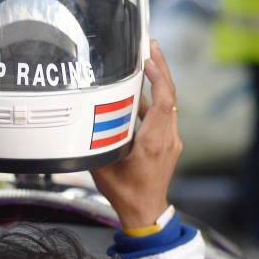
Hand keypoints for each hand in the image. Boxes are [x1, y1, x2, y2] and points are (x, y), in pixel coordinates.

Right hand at [91, 40, 180, 229]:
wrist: (146, 211)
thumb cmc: (125, 193)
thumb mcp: (104, 165)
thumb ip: (99, 139)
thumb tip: (87, 116)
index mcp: (153, 142)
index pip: (164, 101)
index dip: (157, 76)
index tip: (146, 59)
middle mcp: (167, 139)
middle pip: (171, 96)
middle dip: (162, 68)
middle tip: (151, 46)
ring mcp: (171, 141)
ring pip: (170, 104)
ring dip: (159, 83)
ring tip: (146, 63)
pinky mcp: (169, 144)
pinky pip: (165, 115)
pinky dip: (155, 100)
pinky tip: (139, 94)